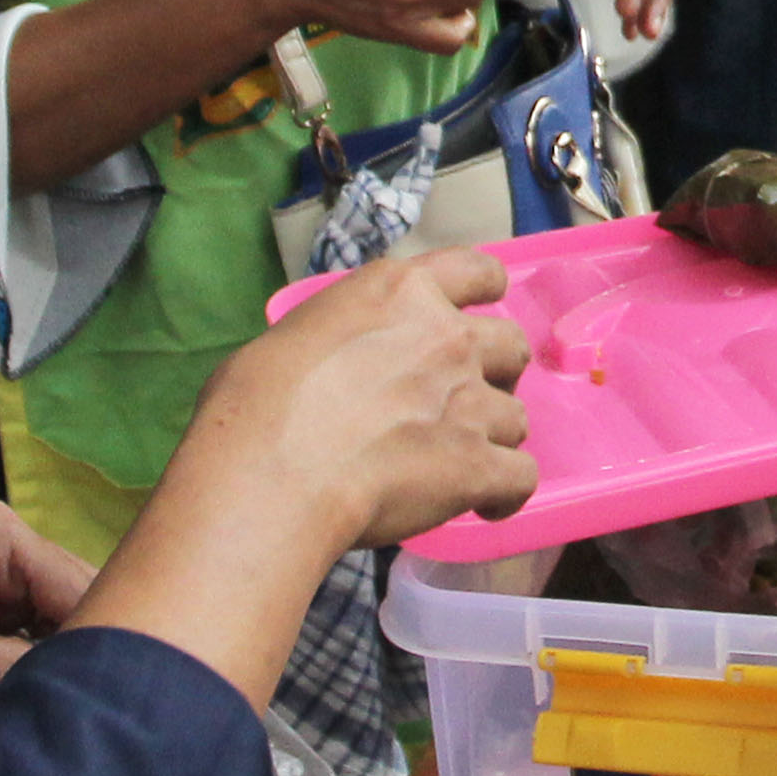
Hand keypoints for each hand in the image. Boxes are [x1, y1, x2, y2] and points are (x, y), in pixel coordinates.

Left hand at [0, 499, 92, 703]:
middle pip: (75, 601)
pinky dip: (25, 666)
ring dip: (51, 664)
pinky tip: (28, 701)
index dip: (100, 644)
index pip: (81, 589)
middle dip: (79, 655)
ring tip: (65, 713)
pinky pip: (22, 633)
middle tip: (95, 714)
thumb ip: (9, 673)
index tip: (116, 702)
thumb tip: (78, 697)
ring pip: (52, 622)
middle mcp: (4, 541)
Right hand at [184, 247, 535, 550]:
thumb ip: (346, 339)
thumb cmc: (256, 404)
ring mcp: (468, 400)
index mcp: (400, 292)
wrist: (272, 470)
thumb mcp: (296, 336)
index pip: (479, 270)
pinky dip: (505, 493)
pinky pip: (521, 477)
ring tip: (458, 466)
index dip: (486, 294)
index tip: (478, 316)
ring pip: (517, 417)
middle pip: (510, 346)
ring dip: (493, 439)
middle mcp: (446, 337)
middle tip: (461, 403)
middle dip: (495, 374)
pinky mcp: (476, 464)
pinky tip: (483, 505)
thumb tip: (340, 369)